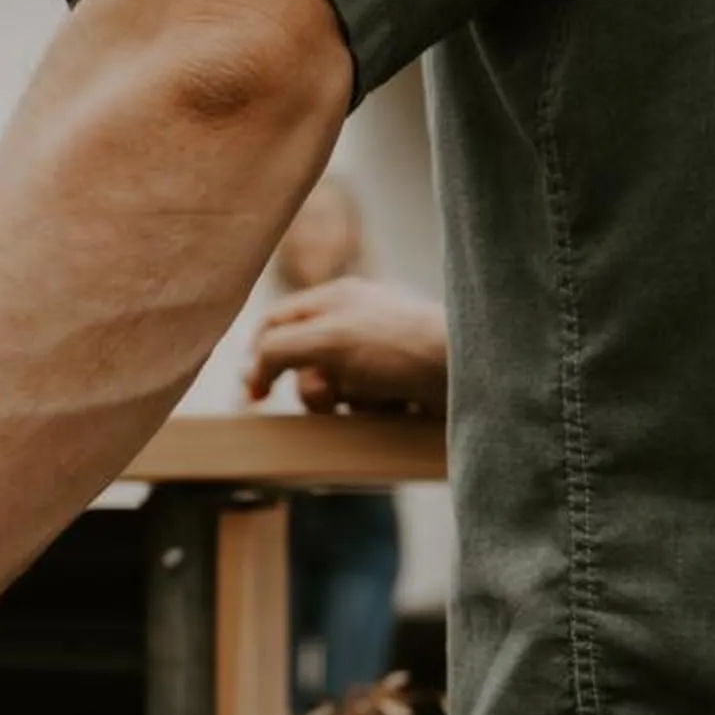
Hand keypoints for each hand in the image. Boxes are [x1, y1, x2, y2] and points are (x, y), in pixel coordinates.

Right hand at [245, 278, 448, 414]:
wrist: (465, 374)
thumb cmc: (397, 346)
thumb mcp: (325, 339)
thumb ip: (276, 350)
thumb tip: (249, 374)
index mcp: (334, 299)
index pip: (275, 323)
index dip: (257, 356)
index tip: (254, 395)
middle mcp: (352, 325)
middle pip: (300, 366)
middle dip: (313, 389)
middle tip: (333, 396)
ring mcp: (373, 358)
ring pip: (329, 393)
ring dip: (345, 404)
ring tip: (377, 402)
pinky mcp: (394, 387)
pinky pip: (359, 409)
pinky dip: (371, 415)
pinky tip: (395, 409)